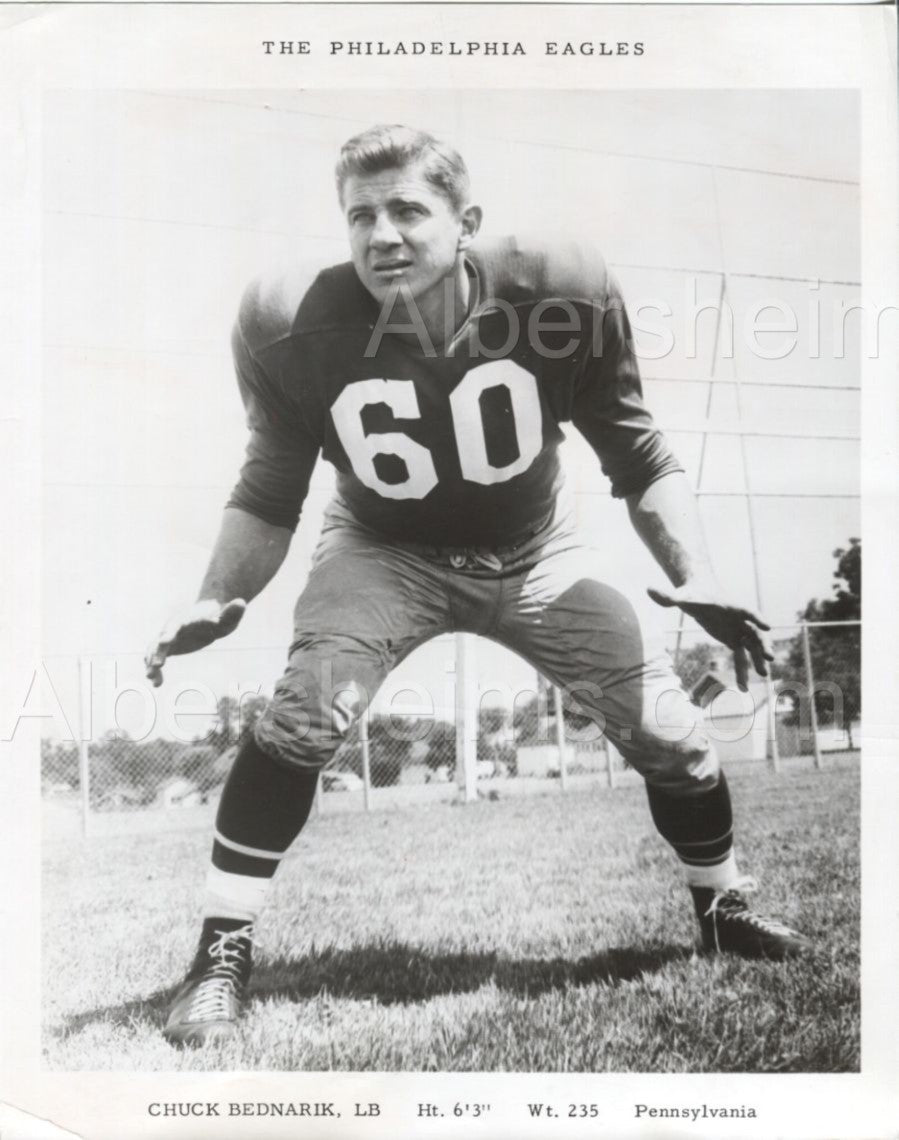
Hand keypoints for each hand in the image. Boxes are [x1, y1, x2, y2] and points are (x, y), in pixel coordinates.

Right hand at [144, 598, 245, 686]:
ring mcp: (169, 637)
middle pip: (162, 639)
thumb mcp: (229, 615)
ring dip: (151, 663)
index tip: (164, 641)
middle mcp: (173, 627)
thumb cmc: (221, 615)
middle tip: (156, 666)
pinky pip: (157, 658)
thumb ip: (233, 611)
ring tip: (152, 679)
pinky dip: (155, 669)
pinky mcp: (170, 647)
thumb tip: (241, 603)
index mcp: (187, 618)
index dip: (170, 632)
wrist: (211, 614)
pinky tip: (157, 683)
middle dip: (157, 652)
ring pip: (154, 650)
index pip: (176, 624)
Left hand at [647, 583, 773, 691]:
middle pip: (755, 631)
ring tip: (763, 675)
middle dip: (763, 644)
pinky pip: (741, 656)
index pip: (747, 611)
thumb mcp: (680, 596)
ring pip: (752, 647)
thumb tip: (648, 589)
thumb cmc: (691, 592)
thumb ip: (667, 595)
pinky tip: (742, 687)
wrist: (699, 591)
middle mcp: (739, 618)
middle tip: (770, 657)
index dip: (757, 618)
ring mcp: (738, 629)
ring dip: (758, 660)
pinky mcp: (733, 639)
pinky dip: (742, 670)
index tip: (767, 625)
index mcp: (731, 606)